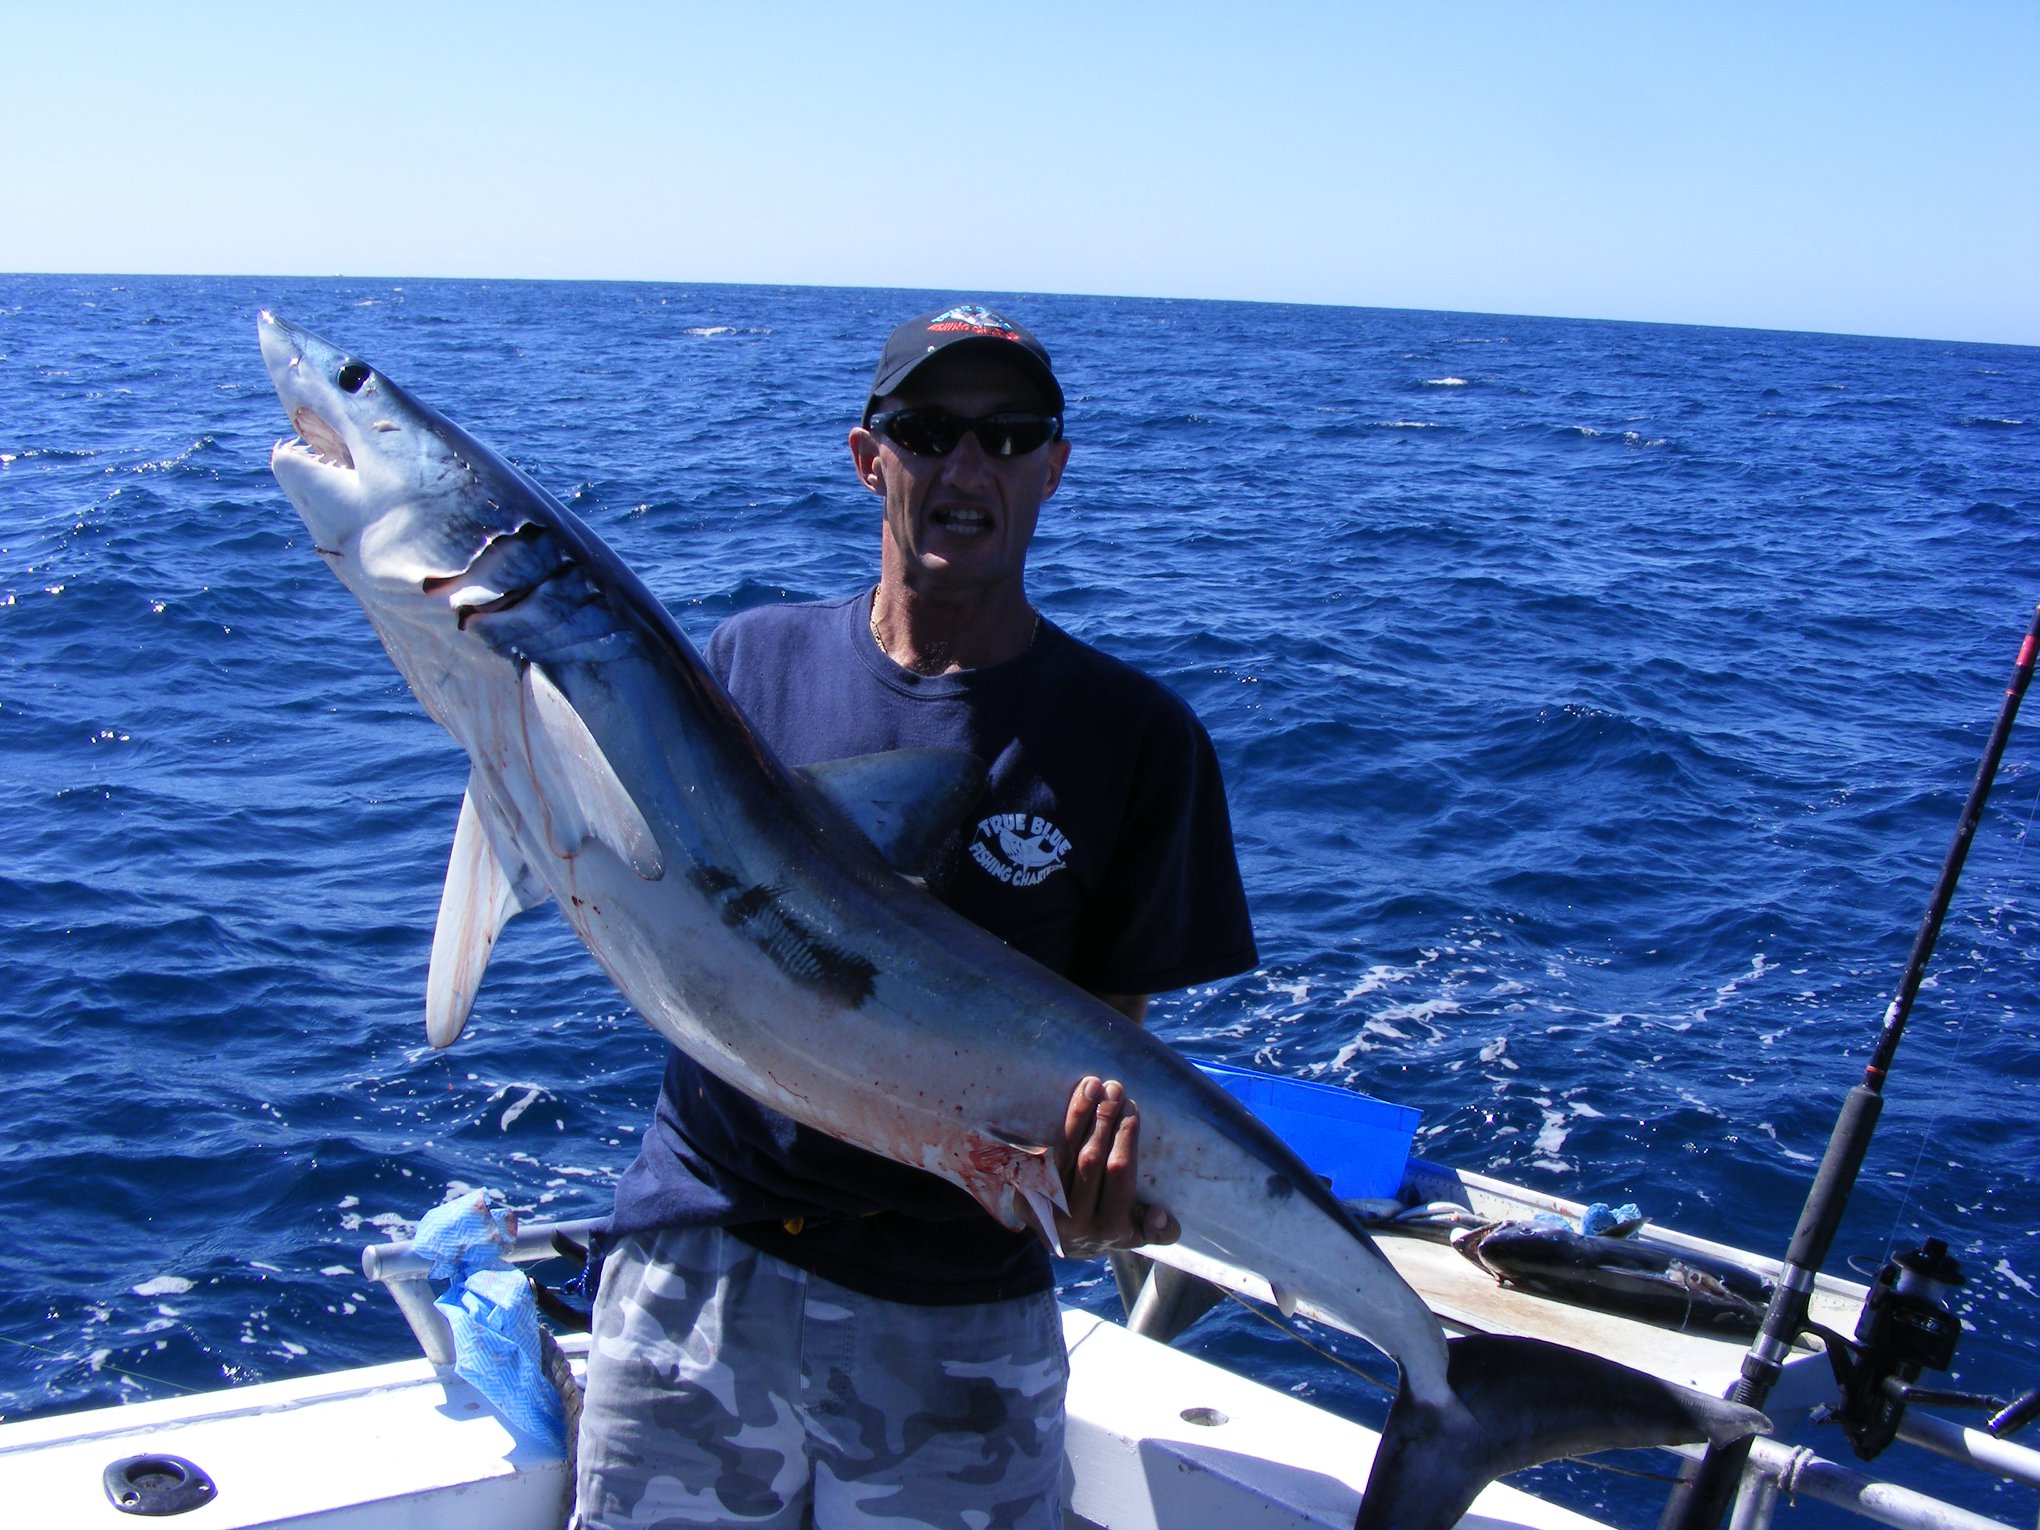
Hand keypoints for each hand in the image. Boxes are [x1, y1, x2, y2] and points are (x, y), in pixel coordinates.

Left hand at [1052, 1075, 1179, 1256]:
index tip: (1131, 1106)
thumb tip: (1159, 1214)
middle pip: (1090, 1160)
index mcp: (1111, 1229)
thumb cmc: (1112, 1227)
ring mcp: (1048, 1211)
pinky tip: (1065, 1104)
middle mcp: (1077, 1222)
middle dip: (1103, 1119)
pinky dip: (1053, 1130)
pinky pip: (1041, 1158)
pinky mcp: (1026, 1198)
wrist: (1068, 1243)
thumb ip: (1161, 1231)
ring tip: (1090, 1086)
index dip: (1125, 1137)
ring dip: (1077, 1116)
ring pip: (1063, 1154)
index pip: (1119, 1172)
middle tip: (1113, 1088)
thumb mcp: (1141, 1235)